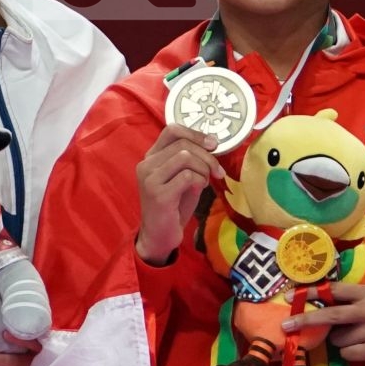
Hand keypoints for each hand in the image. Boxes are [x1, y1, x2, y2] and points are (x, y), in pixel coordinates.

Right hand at [136, 125, 222, 263]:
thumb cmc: (174, 206)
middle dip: (207, 156)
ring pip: (186, 157)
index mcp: (151, 157)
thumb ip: (191, 159)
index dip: (196, 134)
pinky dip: (200, 181)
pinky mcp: (158, 194)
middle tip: (218, 171)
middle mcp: (146, 164)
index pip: (172, 130)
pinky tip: (199, 190)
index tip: (213, 145)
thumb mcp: (182, 176)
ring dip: (204, 169)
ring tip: (205, 182)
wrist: (160, 235)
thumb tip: (212, 142)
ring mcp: (150, 179)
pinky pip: (188, 176)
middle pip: (183, 144)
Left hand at [280, 283, 364, 365]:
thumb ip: (344, 300)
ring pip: (338, 338)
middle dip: (306, 320)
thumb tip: (306, 303)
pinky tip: (361, 347)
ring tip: (354, 336)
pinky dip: (348, 352)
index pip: (335, 289)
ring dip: (338, 340)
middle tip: (286, 325)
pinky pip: (347, 352)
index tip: (289, 297)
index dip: (311, 292)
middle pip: (331, 315)